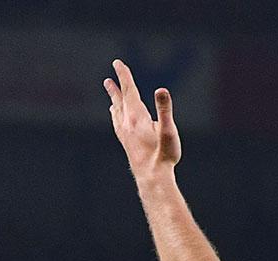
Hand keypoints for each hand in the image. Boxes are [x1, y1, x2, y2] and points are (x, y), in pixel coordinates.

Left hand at [105, 61, 179, 181]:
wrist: (153, 179)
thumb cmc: (164, 155)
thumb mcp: (168, 130)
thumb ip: (164, 109)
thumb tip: (160, 90)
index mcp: (137, 118)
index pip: (129, 91)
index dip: (124, 75)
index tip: (117, 63)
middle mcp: (127, 125)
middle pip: (120, 100)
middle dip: (116, 86)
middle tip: (109, 76)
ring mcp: (125, 135)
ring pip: (117, 112)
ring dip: (114, 100)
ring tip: (110, 92)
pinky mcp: (127, 144)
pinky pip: (118, 124)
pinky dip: (116, 115)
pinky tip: (116, 117)